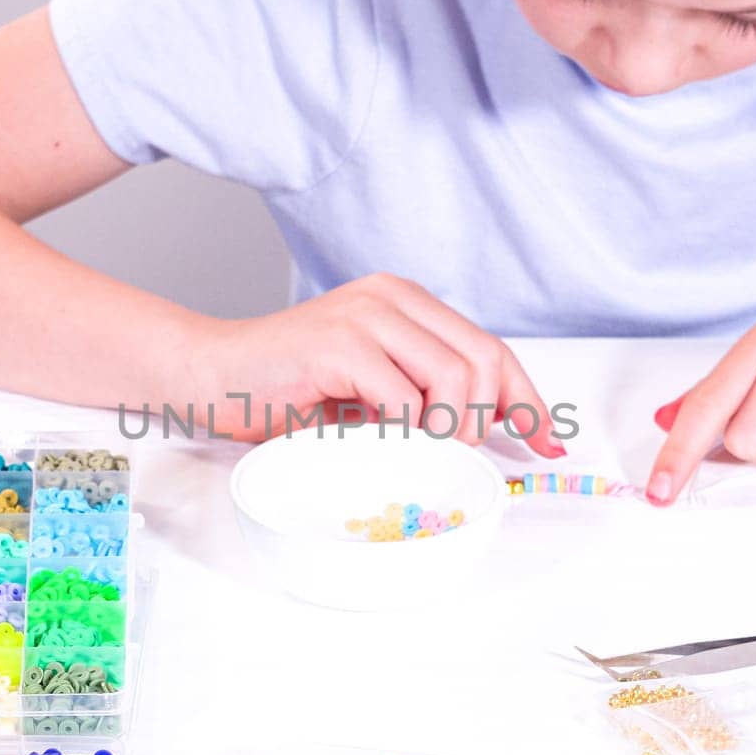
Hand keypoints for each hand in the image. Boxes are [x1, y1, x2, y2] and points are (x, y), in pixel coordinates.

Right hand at [186, 273, 566, 455]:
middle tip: (450, 456)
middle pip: (485, 362)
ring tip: (410, 450)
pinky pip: (404, 400)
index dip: (526, 401)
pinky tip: (377, 444)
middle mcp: (392, 298)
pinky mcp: (339, 343)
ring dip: (447, 431)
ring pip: (456, 378)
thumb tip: (489, 434)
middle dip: (484, 423)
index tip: (545, 445)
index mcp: (407, 303)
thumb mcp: (371, 389)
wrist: (210, 376)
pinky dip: (404, 434)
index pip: (492, 349)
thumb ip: (422, 395)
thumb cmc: (287, 391)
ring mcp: (366, 316)